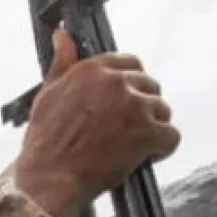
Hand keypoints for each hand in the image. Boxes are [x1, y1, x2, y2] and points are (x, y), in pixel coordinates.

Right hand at [14, 28, 179, 216]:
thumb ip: (61, 64)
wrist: (50, 180)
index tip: (125, 103)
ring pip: (162, 111)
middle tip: (127, 130)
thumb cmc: (45, 144)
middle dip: (142, 108)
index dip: (131, 85)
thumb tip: (62, 37)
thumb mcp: (47, 95)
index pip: (130, 64)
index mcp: (93, 70)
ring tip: (134, 146)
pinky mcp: (148, 133)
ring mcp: (135, 107)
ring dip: (153, 128)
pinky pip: (171, 136)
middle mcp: (116, 83)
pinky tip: (147, 157)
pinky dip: (162, 149)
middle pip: (150, 87)